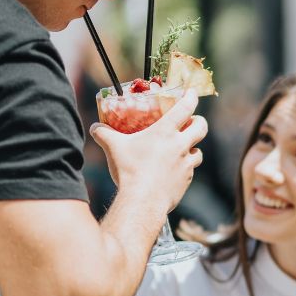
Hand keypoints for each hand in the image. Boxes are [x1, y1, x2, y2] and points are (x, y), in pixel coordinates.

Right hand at [91, 89, 206, 211]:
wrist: (143, 201)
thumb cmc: (129, 170)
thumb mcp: (113, 148)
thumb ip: (104, 134)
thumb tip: (94, 127)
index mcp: (165, 132)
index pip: (186, 108)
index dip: (191, 98)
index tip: (192, 93)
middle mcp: (180, 145)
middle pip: (201, 127)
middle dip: (199, 121)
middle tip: (193, 121)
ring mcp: (186, 164)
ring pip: (199, 151)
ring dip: (193, 148)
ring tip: (184, 149)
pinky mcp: (186, 181)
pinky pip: (190, 170)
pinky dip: (185, 168)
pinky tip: (175, 171)